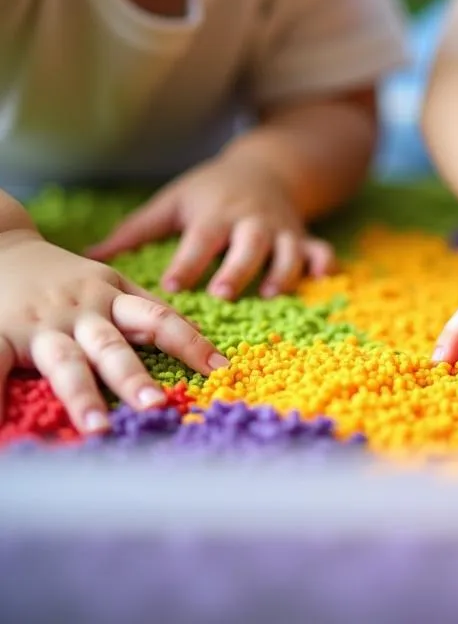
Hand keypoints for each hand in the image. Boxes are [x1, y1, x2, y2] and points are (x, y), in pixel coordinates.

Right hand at [0, 229, 225, 432]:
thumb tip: (195, 332)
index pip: (158, 319)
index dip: (190, 342)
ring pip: (65, 361)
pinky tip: (3, 425)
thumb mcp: (107, 281)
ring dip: (83, 395)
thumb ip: (144, 309)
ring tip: (98, 429)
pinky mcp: (0, 333)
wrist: (0, 245)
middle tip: (157, 407)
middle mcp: (81, 311)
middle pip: (112, 346)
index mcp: (111, 296)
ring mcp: (41, 324)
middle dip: (134, 377)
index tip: (220, 368)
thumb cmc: (62, 274)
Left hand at [86, 155, 335, 299]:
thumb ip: (134, 232)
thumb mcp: (172, 201)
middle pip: (246, 245)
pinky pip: (319, 247)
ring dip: (280, 271)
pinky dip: (323, 261)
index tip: (172, 286)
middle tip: (222, 293)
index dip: (187, 263)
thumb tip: (87, 258)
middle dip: (236, 268)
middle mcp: (250, 222)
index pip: (199, 240)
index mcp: (215, 215)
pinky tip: (323, 277)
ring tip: (269, 295)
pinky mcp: (302, 236)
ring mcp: (281, 229)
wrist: (266, 167)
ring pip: (285, 250)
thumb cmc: (210, 191)